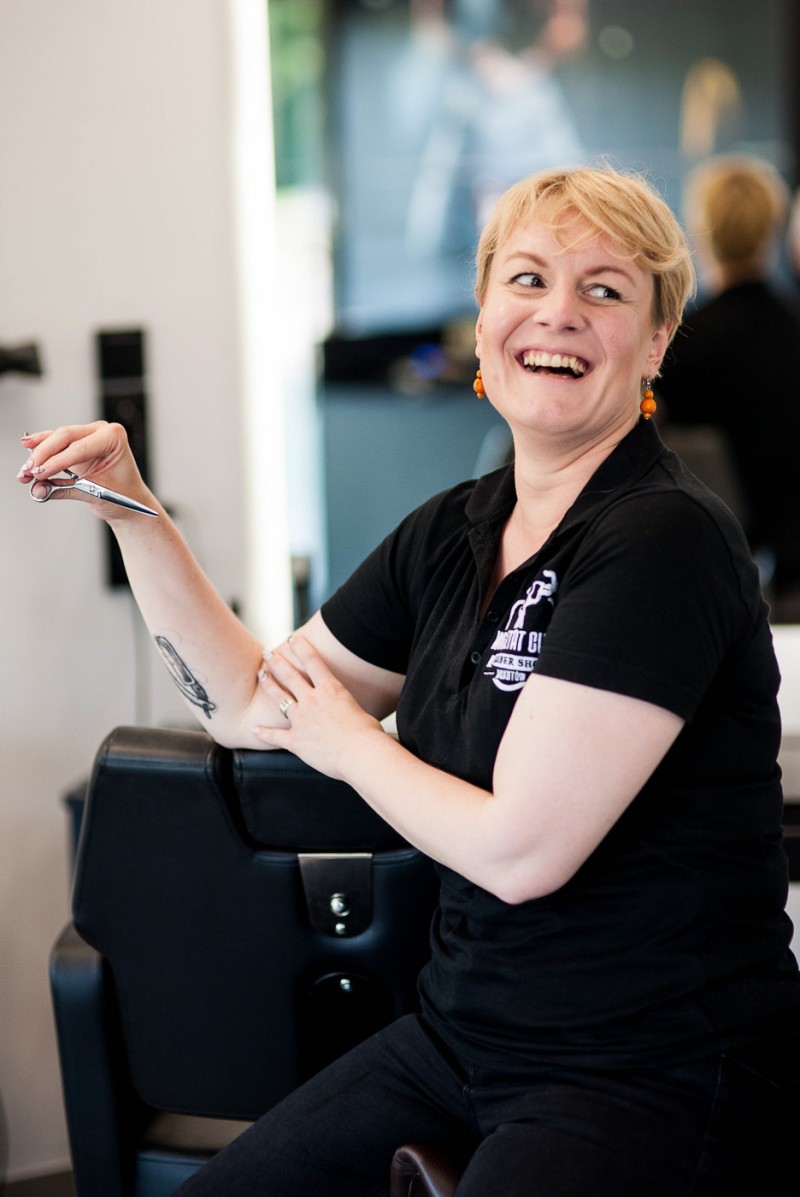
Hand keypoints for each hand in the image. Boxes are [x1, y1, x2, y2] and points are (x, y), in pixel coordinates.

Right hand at [16, 421, 152, 520]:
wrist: (130, 500)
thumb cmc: (124, 495)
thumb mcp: (97, 494)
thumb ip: (66, 490)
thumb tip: (40, 489)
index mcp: (114, 438)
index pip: (79, 448)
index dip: (57, 461)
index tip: (40, 473)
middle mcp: (100, 432)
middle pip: (64, 437)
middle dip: (44, 456)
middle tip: (28, 472)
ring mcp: (88, 435)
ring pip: (56, 438)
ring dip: (39, 454)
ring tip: (25, 471)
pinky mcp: (76, 443)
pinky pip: (55, 442)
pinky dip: (41, 449)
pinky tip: (28, 449)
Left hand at [254, 635, 383, 780]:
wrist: (360, 753)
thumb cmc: (368, 734)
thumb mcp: (361, 711)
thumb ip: (348, 708)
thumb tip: (349, 712)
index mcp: (331, 690)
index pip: (313, 662)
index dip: (301, 647)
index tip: (292, 638)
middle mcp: (313, 701)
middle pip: (290, 676)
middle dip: (277, 662)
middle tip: (266, 653)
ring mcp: (302, 720)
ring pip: (279, 698)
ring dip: (269, 685)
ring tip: (261, 675)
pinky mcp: (296, 740)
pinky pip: (275, 736)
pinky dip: (263, 733)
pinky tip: (254, 729)